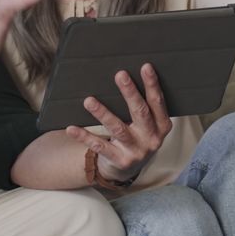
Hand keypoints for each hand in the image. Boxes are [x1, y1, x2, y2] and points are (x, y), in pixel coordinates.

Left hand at [66, 64, 173, 182]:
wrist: (128, 169)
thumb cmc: (137, 136)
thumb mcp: (147, 123)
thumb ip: (143, 106)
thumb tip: (125, 76)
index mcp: (162, 125)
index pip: (157, 102)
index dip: (152, 85)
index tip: (146, 67)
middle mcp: (152, 138)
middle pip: (140, 112)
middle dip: (130, 93)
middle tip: (120, 75)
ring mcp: (136, 151)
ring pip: (118, 128)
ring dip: (102, 113)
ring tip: (89, 101)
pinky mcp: (120, 160)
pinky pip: (99, 146)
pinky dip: (84, 136)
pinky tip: (72, 128)